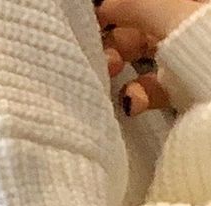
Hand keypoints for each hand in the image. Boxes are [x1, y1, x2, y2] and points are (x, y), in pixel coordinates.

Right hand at [95, 0, 203, 114]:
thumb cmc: (208, 44)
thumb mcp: (172, 14)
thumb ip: (135, 4)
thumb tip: (103, 4)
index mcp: (192, 3)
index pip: (148, 1)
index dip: (120, 7)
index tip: (98, 20)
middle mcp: (191, 23)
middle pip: (143, 24)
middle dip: (116, 40)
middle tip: (104, 55)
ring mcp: (191, 57)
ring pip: (147, 55)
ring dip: (121, 67)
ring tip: (110, 75)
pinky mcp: (188, 89)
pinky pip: (157, 87)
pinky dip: (139, 94)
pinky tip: (131, 102)